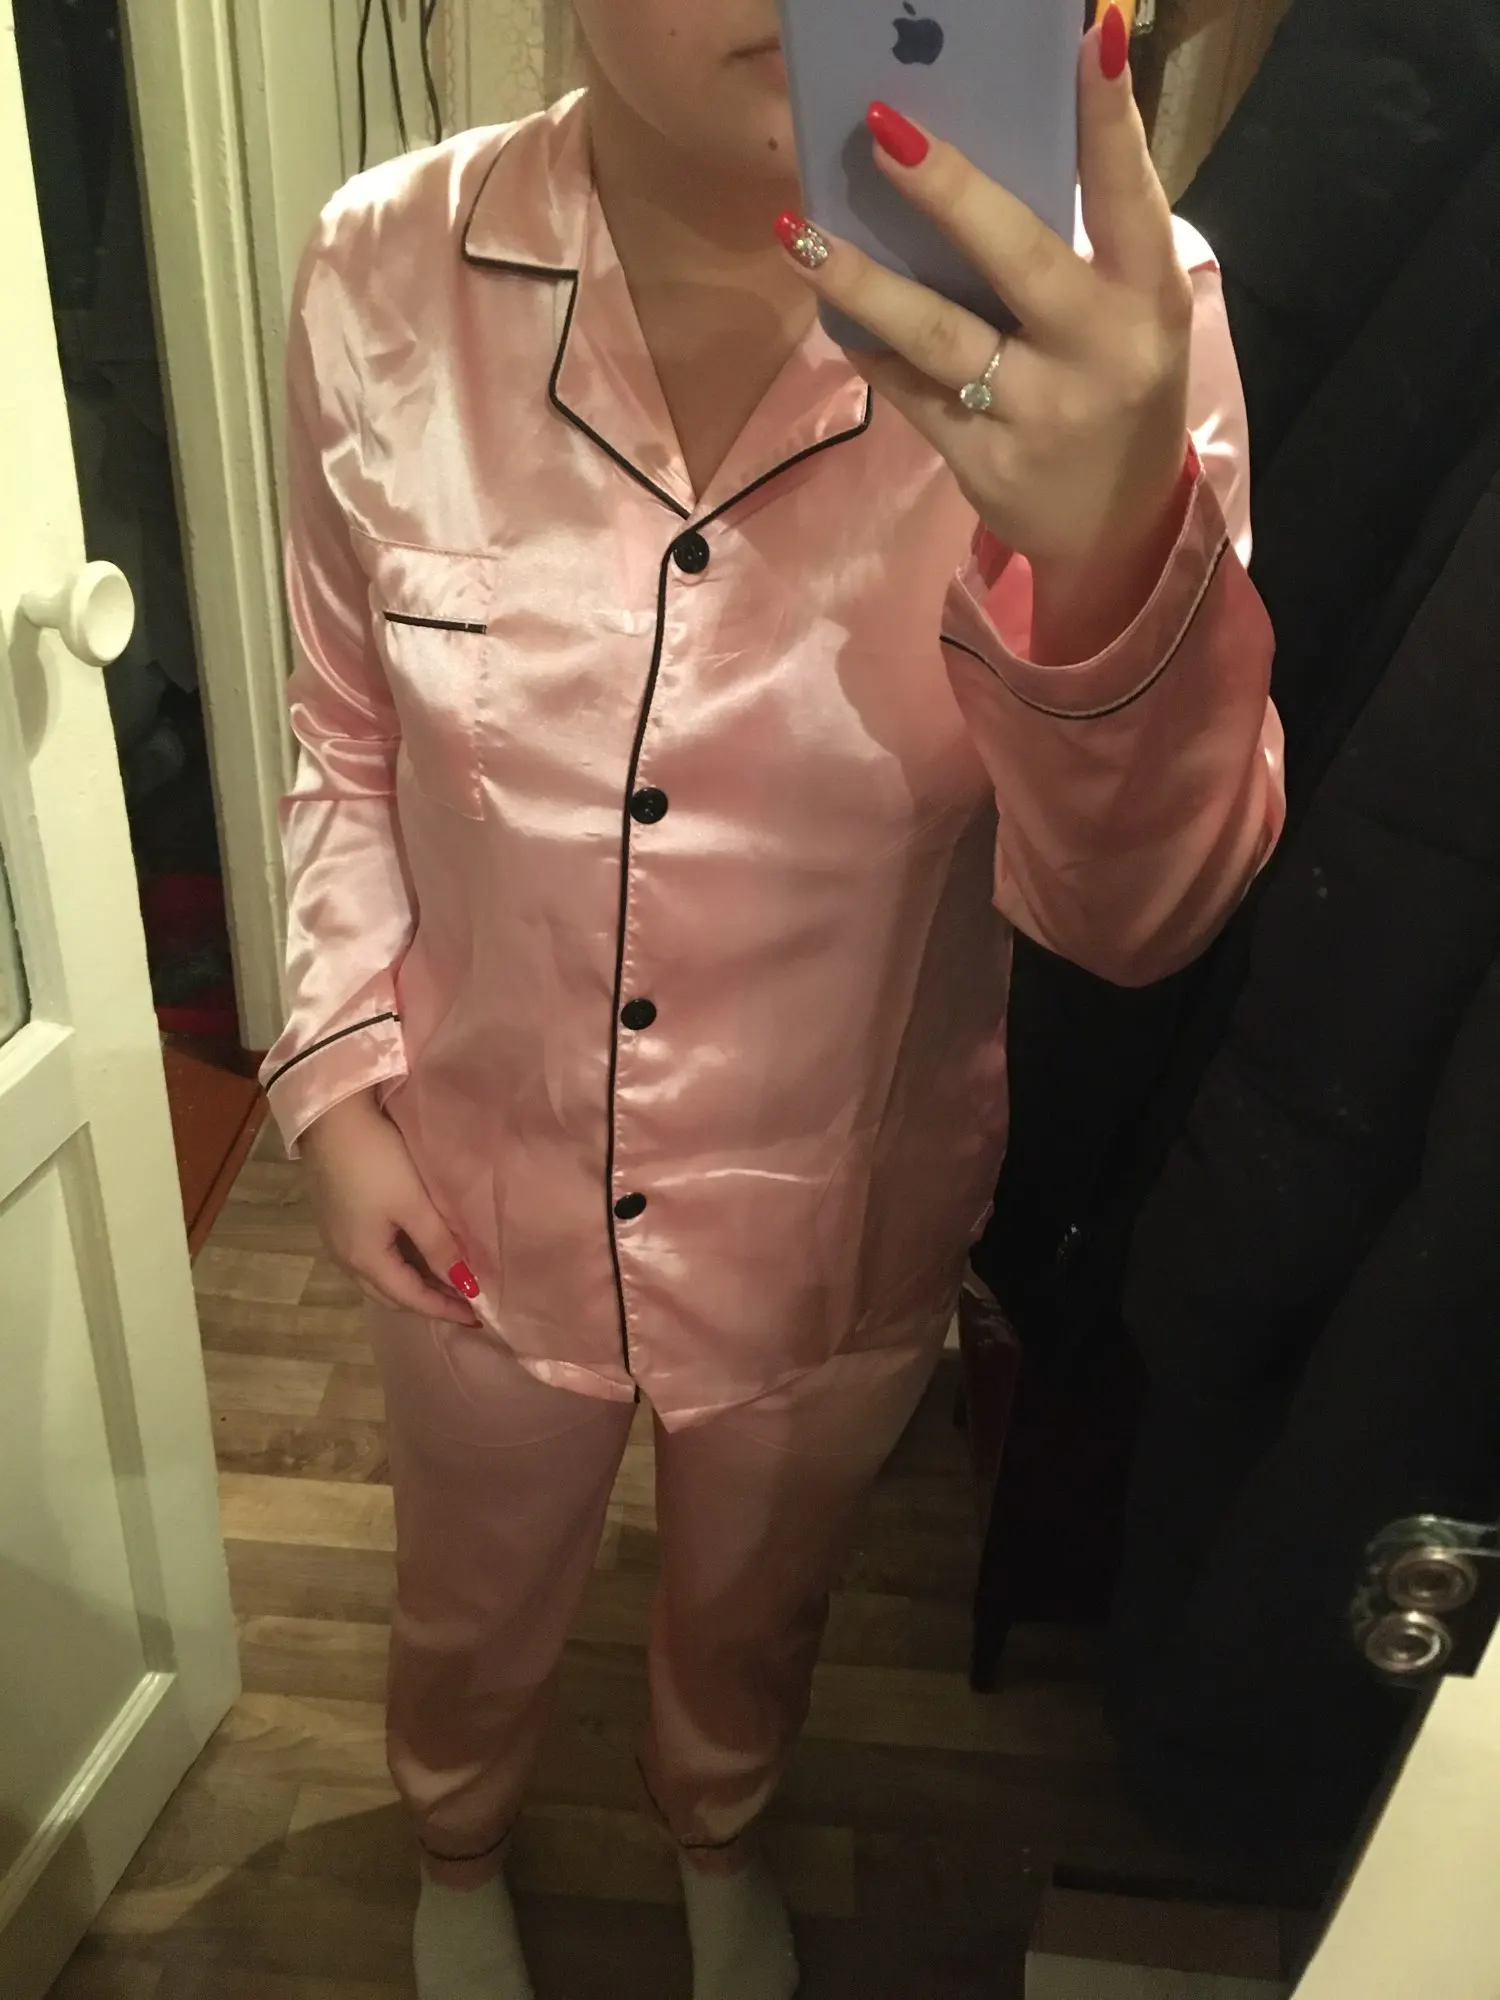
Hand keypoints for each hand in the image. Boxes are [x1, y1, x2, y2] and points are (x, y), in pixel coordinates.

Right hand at [300, 1090, 481, 1324]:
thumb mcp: (414, 1204)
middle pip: (391, 1295)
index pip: (411, 1299)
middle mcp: (345, 1258)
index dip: (445, 1310)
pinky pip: (370, 1259)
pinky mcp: (335, 1220)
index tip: (478, 1318)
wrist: (330, 1117)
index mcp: (365, 1259)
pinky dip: (396, 1266)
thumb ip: (439, 1246)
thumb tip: (466, 1285)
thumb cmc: (376, 1161)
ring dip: (411, 1285)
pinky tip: (414, 1254)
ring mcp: (336, 1239)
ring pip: (378, 1279)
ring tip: (444, 1282)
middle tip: (462, 1303)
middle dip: (427, 1303)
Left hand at [777, 6, 1193, 661]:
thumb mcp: (1132, 313)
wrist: (1117, 530)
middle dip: (950, 190)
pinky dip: (868, 348)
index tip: (1094, 34)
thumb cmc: (1117, 388)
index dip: (1111, 118)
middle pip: (1019, 258)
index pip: (1131, 193)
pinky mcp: (985, 463)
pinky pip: (910, 393)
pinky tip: (829, 310)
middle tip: (881, 127)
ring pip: (940, 336)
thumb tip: (990, 144)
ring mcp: (1038, 414)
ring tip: (799, 232)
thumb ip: (1083, 239)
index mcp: (1149, 297)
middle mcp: (1100, 352)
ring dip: (864, 281)